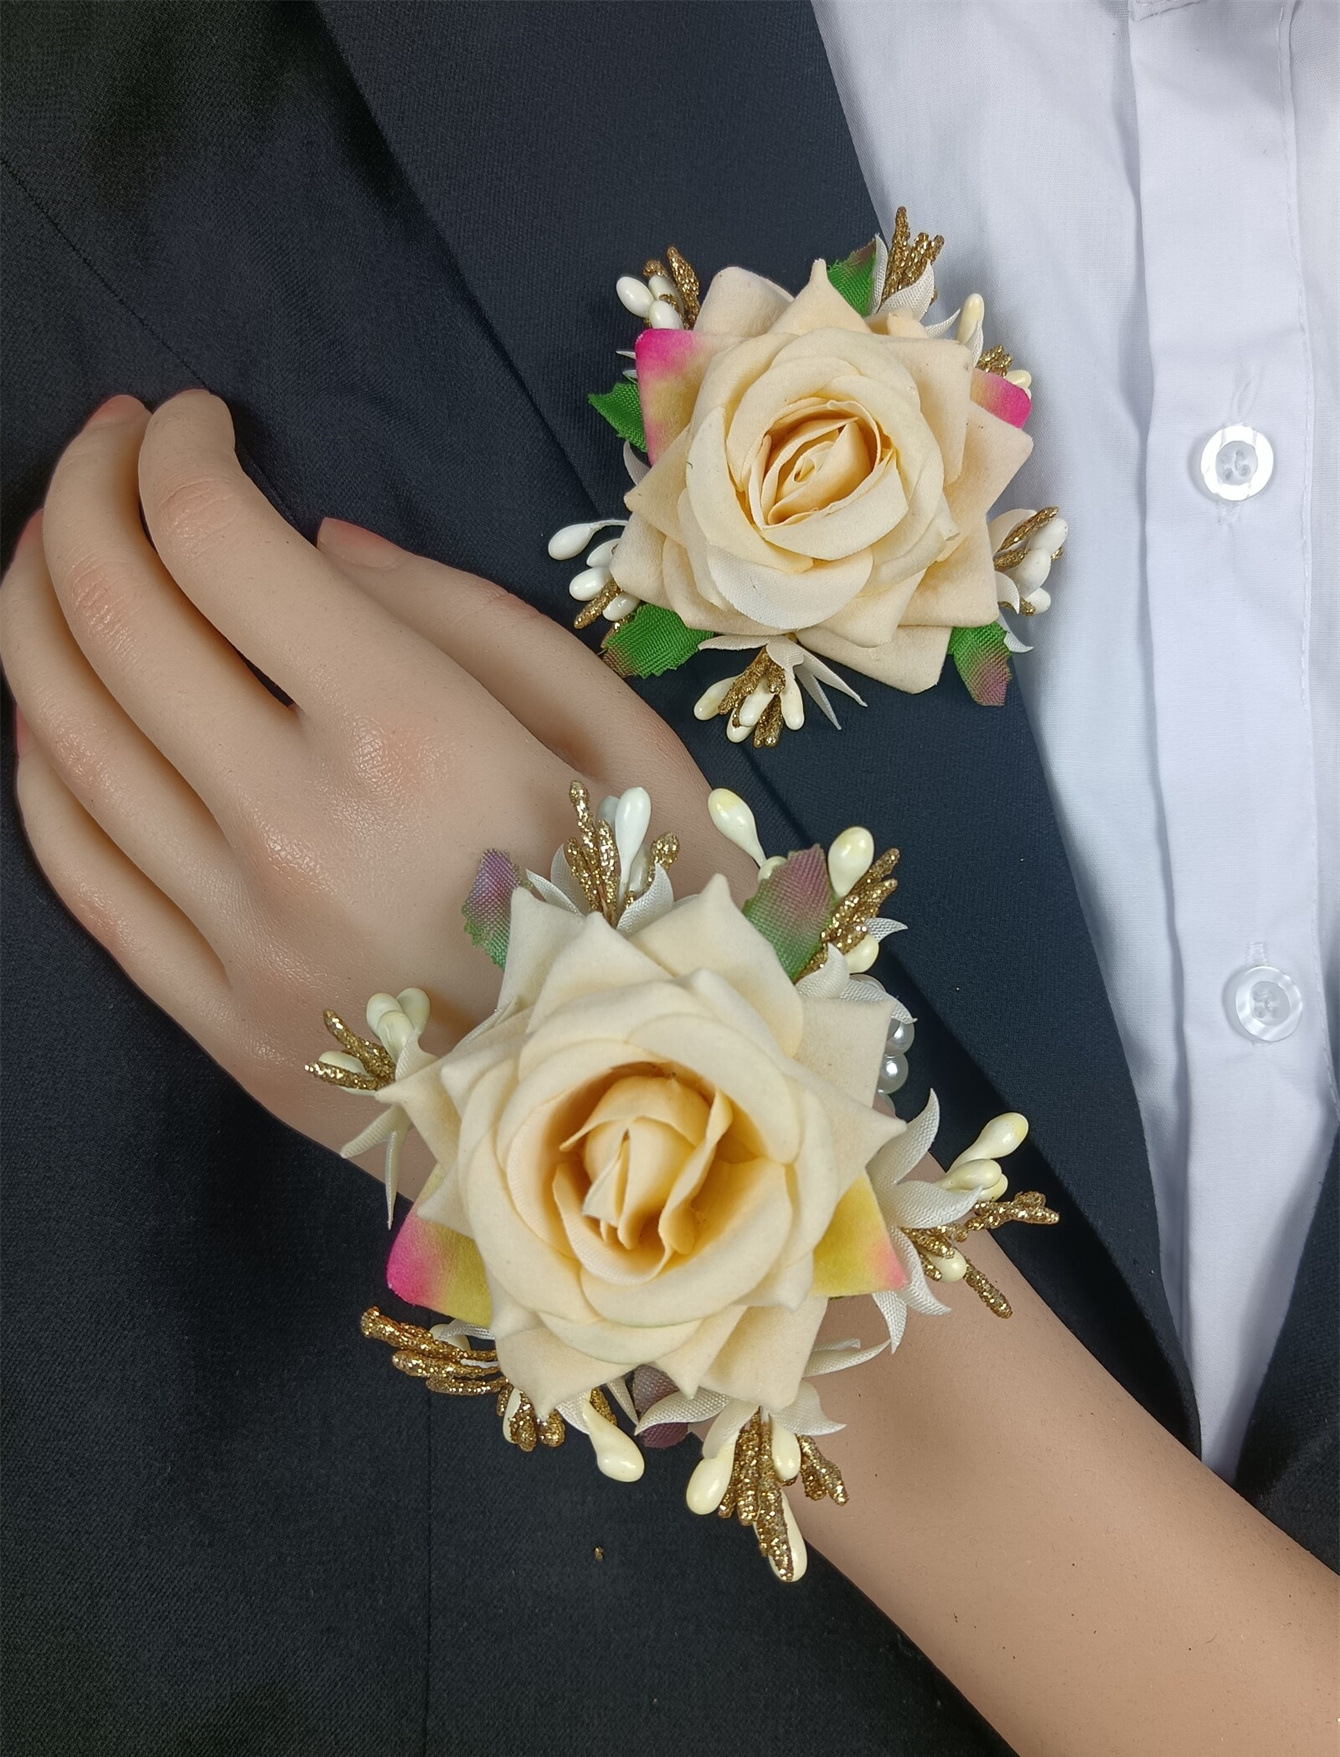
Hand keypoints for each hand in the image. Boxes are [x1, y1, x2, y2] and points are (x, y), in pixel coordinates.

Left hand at [0, 390, 740, 1166]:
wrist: (667, 1139)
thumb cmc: (674, 920)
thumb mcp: (629, 737)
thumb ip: (471, 618)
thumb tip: (312, 549)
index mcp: (415, 737)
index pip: (214, 540)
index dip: (178, 448)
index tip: (197, 420)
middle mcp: (295, 829)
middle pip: (106, 615)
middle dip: (86, 494)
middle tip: (113, 452)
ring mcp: (239, 940)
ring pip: (61, 736)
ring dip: (34, 609)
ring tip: (61, 551)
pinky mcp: (219, 1025)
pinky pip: (77, 870)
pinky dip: (40, 762)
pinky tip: (56, 707)